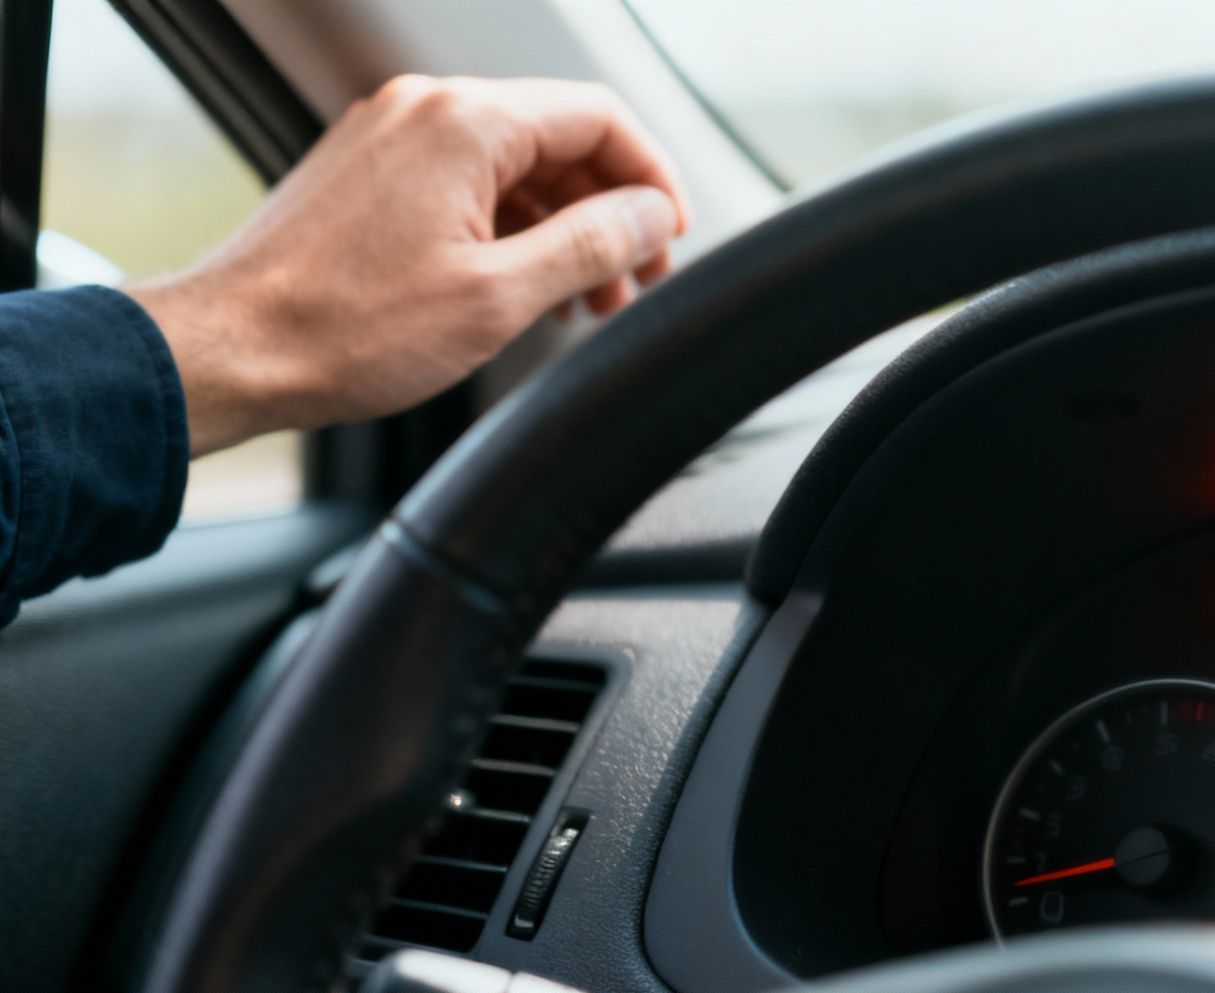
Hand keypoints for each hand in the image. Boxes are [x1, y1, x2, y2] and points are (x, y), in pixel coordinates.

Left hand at [127, 75, 687, 456]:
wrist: (233, 349)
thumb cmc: (345, 328)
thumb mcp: (500, 296)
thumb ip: (592, 244)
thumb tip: (652, 217)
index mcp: (464, 124)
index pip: (599, 118)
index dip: (653, 177)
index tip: (672, 235)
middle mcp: (425, 111)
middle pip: (560, 139)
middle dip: (610, 211)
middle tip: (635, 282)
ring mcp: (391, 135)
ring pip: (515, 164)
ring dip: (563, 226)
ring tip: (582, 300)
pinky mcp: (370, 172)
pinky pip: (467, 180)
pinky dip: (510, 226)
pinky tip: (522, 287)